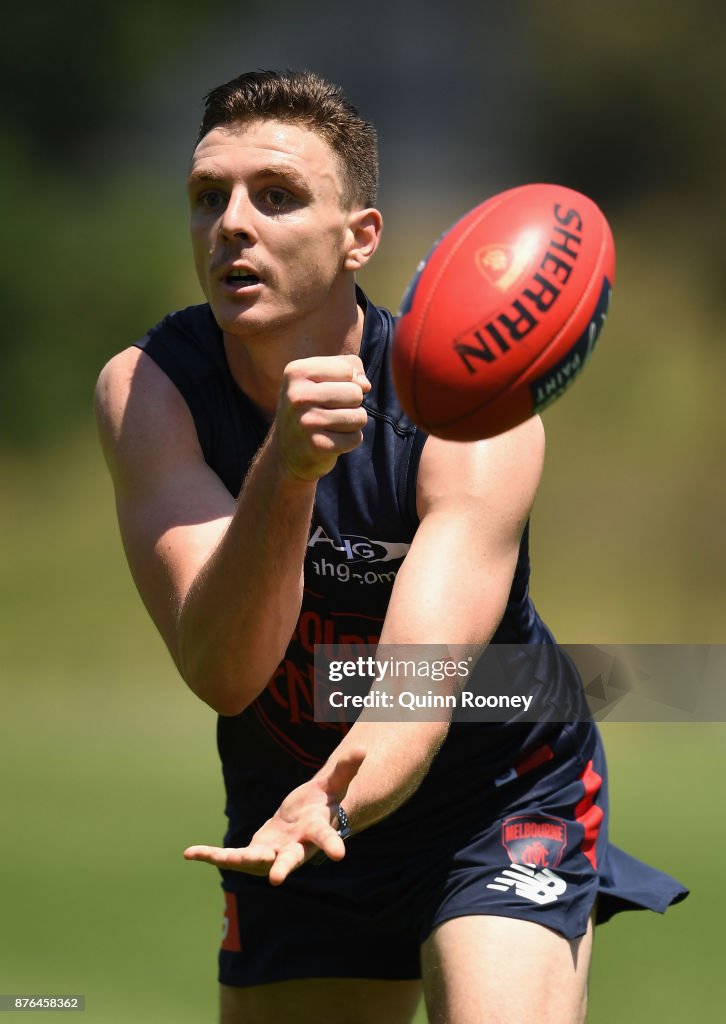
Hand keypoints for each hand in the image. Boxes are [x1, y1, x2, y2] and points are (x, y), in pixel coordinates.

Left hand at [184, 747, 364, 884]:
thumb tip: (363, 749)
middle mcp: (294, 850)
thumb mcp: (333, 784)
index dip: (332, 845)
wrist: (305, 823)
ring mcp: (272, 856)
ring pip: (252, 861)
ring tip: (212, 856)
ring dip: (233, 860)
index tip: (340, 855)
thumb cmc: (322, 804)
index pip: (326, 838)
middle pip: (288, 860)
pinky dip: (211, 855)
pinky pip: (231, 856)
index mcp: (316, 832)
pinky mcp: (253, 854)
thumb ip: (345, 769)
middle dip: (282, 868)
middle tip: (276, 880)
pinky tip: (189, 853)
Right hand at [273, 355, 369, 480]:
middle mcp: (298, 396)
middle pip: (356, 393)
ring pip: (359, 416)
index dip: (348, 381)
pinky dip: (349, 441)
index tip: (330, 391)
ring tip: (332, 426)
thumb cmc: (311, 406)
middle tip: (331, 412)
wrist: (286, 450)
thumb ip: (348, 367)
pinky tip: (331, 440)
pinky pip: (355, 438)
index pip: (347, 369)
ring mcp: (306, 422)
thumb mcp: (321, 377)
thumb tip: (365, 385)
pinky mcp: (317, 446)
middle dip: (352, 404)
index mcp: (297, 372)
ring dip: (352, 423)